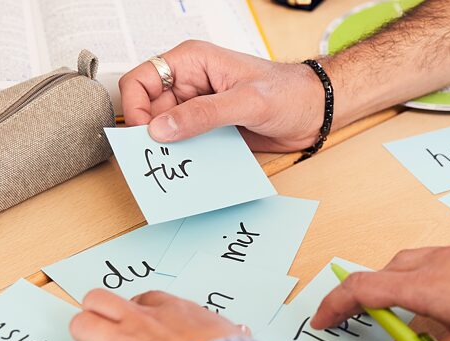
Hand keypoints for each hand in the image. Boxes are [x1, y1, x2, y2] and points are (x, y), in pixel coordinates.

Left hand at [70, 289, 242, 340]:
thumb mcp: (230, 334)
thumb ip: (225, 331)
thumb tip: (240, 332)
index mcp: (172, 310)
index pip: (142, 297)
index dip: (134, 309)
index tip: (138, 321)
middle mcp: (142, 322)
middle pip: (98, 299)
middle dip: (97, 313)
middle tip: (105, 329)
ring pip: (81, 323)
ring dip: (85, 336)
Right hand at [119, 40, 324, 151]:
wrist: (315, 111)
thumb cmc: (289, 92)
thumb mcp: (247, 101)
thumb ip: (203, 114)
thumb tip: (162, 128)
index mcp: (192, 62)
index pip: (141, 80)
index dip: (134, 108)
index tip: (143, 134)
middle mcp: (190, 84)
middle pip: (147, 109)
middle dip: (149, 134)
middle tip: (156, 157)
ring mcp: (198, 107)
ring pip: (165, 130)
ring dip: (168, 149)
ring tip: (176, 166)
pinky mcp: (209, 128)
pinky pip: (186, 144)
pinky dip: (186, 157)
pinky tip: (193, 168)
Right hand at [311, 245, 449, 340]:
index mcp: (424, 284)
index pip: (361, 289)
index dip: (334, 305)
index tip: (321, 322)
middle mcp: (431, 262)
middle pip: (377, 275)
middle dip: (357, 299)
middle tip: (352, 323)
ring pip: (400, 266)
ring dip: (385, 288)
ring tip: (393, 316)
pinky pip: (424, 262)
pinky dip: (410, 280)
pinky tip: (431, 300)